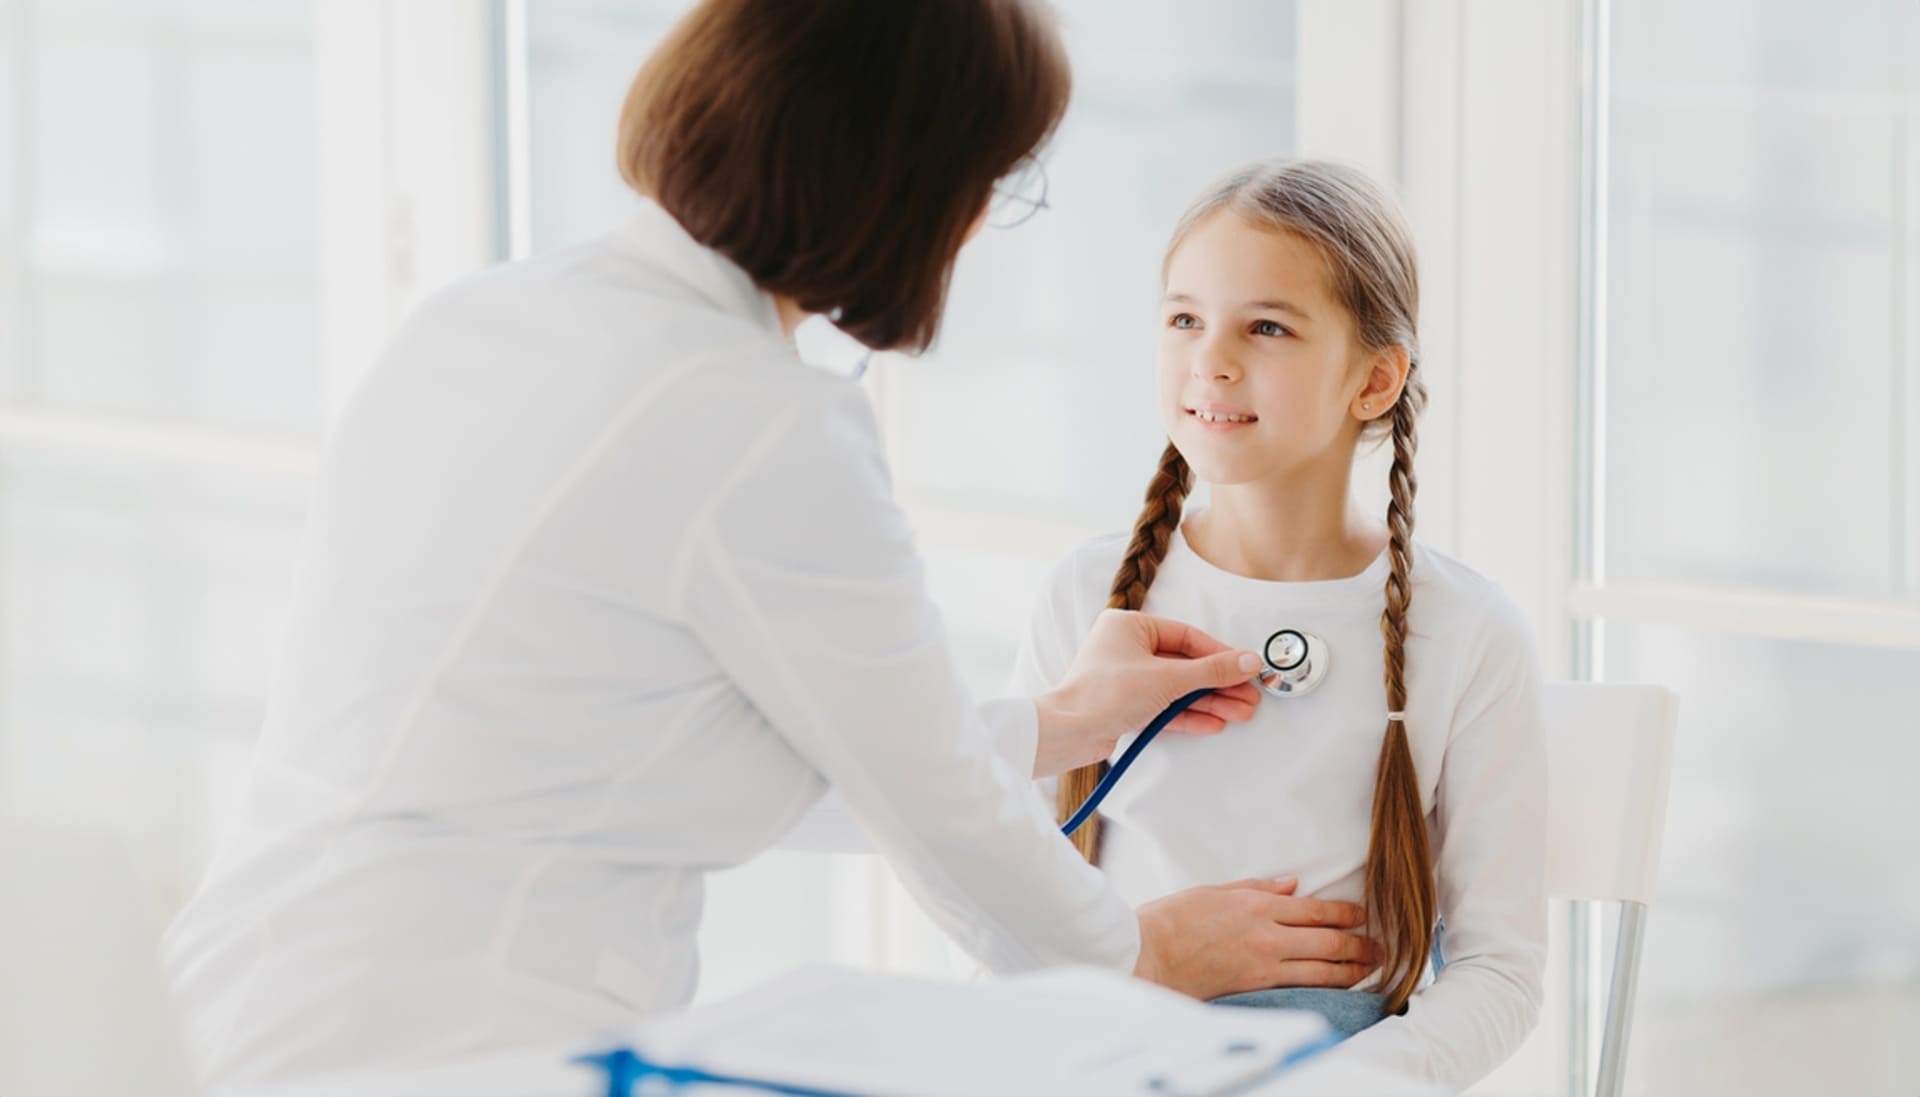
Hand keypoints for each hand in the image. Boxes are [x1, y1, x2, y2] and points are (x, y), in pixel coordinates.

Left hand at [1031, 609, 1263, 777]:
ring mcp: (1126, 678)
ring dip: (1208, 701)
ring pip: (1176, 687)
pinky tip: (1215, 722)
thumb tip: (1248, 661)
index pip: (1186, 636)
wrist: (1068, 734)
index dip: (1220, 653)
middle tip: (1249, 696)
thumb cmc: (1104, 695)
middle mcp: (1126, 648)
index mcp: (1129, 626)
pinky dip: (1188, 714)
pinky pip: (1163, 706)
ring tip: (1241, 713)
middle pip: (1184, 664)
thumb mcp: (1167, 679)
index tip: (1247, 667)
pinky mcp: (1124, 705)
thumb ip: (1211, 671)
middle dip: (1218, 683)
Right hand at [1131, 876, 1381, 999]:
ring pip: (1323, 969)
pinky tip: (1340, 986)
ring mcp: (1265, 964)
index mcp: (1258, 904)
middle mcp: (1268, 934)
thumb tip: (1292, 885)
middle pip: (1329, 941)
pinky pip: (1302, 987)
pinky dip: (1326, 986)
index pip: (1316, 909)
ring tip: (1371, 969)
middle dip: (1359, 944)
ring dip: (1352, 969)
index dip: (1345, 913)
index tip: (1361, 915)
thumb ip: (1257, 888)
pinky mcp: (1256, 988)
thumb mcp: (1215, 891)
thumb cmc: (1173, 919)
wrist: (1148, 954)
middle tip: (1380, 947)